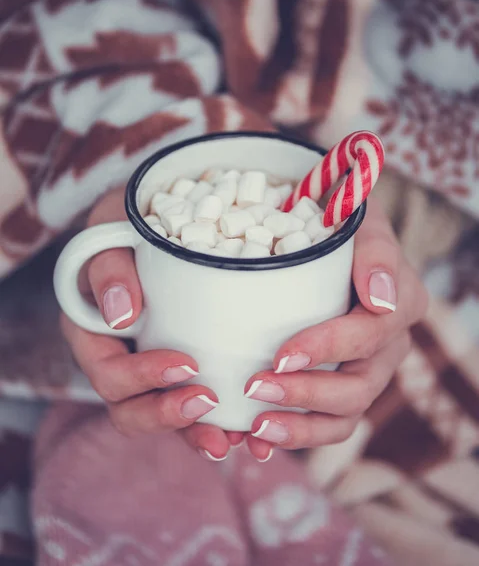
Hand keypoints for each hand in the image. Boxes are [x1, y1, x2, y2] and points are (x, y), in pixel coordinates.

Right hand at [61, 188, 240, 460]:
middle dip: (166, 415)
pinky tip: (247, 430)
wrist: (164, 216)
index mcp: (92, 330)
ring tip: (231, 440)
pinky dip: (217, 424)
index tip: (186, 364)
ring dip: (194, 434)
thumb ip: (108, 266)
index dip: (140, 378)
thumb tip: (121, 316)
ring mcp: (149, 368)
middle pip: (128, 408)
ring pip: (162, 416)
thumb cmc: (134, 219)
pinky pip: (192, 407)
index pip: (106, 371)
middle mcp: (118, 356)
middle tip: (209, 403)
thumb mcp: (114, 227)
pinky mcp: (180, 370)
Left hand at [244, 198, 427, 458]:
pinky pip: (324, 425)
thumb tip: (380, 297)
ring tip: (255, 429)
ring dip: (299, 427)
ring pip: (343, 417)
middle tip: (256, 388)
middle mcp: (388, 348)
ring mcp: (365, 373)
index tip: (282, 354)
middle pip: (358, 388)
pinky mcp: (339, 389)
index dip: (328, 348)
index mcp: (399, 305)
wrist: (327, 245)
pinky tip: (254, 439)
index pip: (369, 334)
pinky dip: (292, 435)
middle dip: (306, 393)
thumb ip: (376, 251)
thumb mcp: (359, 222)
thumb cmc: (340, 229)